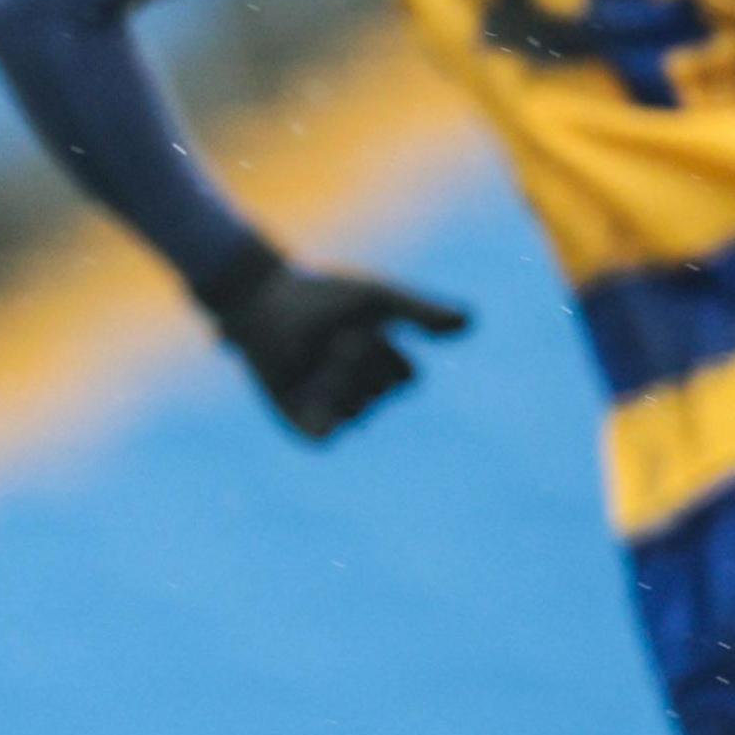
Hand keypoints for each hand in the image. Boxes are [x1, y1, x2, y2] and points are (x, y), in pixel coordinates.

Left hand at [205, 255, 468, 439]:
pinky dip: (324, 423)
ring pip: (355, 410)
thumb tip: (470, 322)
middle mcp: (363, 394)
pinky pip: (322, 437)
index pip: (407, 377)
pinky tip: (317, 404)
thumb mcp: (376, 300)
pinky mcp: (300, 421)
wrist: (263, 299)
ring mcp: (332, 409)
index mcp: (385, 367)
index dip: (385, 350)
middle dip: (359, 361)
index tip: (362, 326)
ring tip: (313, 357)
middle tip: (330, 339)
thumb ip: (420, 312)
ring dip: (337, 380)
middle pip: (381, 392)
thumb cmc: (321, 298)